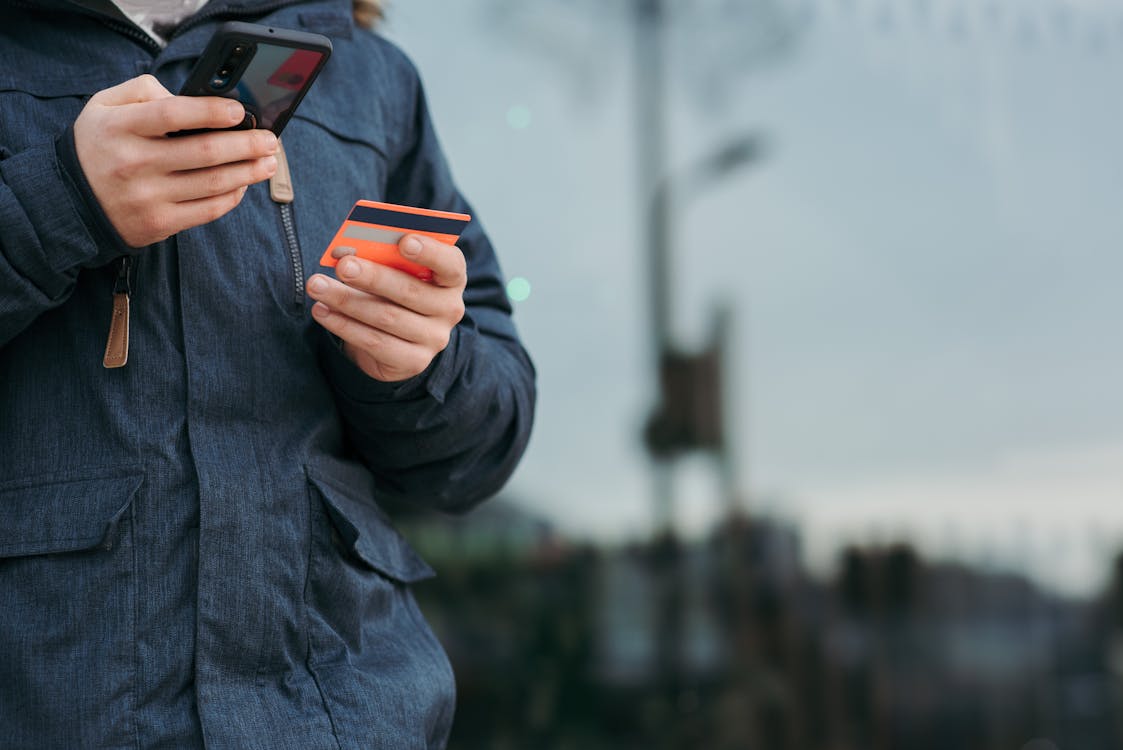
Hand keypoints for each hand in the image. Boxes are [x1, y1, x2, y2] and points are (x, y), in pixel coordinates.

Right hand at [73, 74, 278, 247]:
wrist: (70, 201)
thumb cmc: (99, 145)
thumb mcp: (105, 106)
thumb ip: (145, 91)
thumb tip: (192, 100)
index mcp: (120, 127)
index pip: (173, 114)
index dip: (211, 111)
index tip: (239, 111)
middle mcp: (134, 162)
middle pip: (204, 152)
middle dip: (246, 145)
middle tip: (271, 140)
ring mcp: (148, 196)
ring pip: (213, 183)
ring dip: (249, 172)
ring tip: (269, 162)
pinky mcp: (160, 223)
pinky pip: (208, 210)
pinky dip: (233, 196)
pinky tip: (244, 184)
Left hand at [307, 235, 466, 381]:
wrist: (397, 340)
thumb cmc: (393, 291)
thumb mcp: (393, 271)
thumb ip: (379, 258)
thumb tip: (344, 251)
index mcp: (451, 278)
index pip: (450, 264)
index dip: (430, 252)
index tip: (404, 241)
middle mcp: (450, 309)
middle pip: (410, 291)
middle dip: (373, 277)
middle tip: (342, 266)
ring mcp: (434, 338)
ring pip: (387, 317)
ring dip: (347, 300)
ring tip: (316, 286)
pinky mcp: (413, 361)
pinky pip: (375, 343)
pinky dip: (344, 326)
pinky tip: (322, 312)